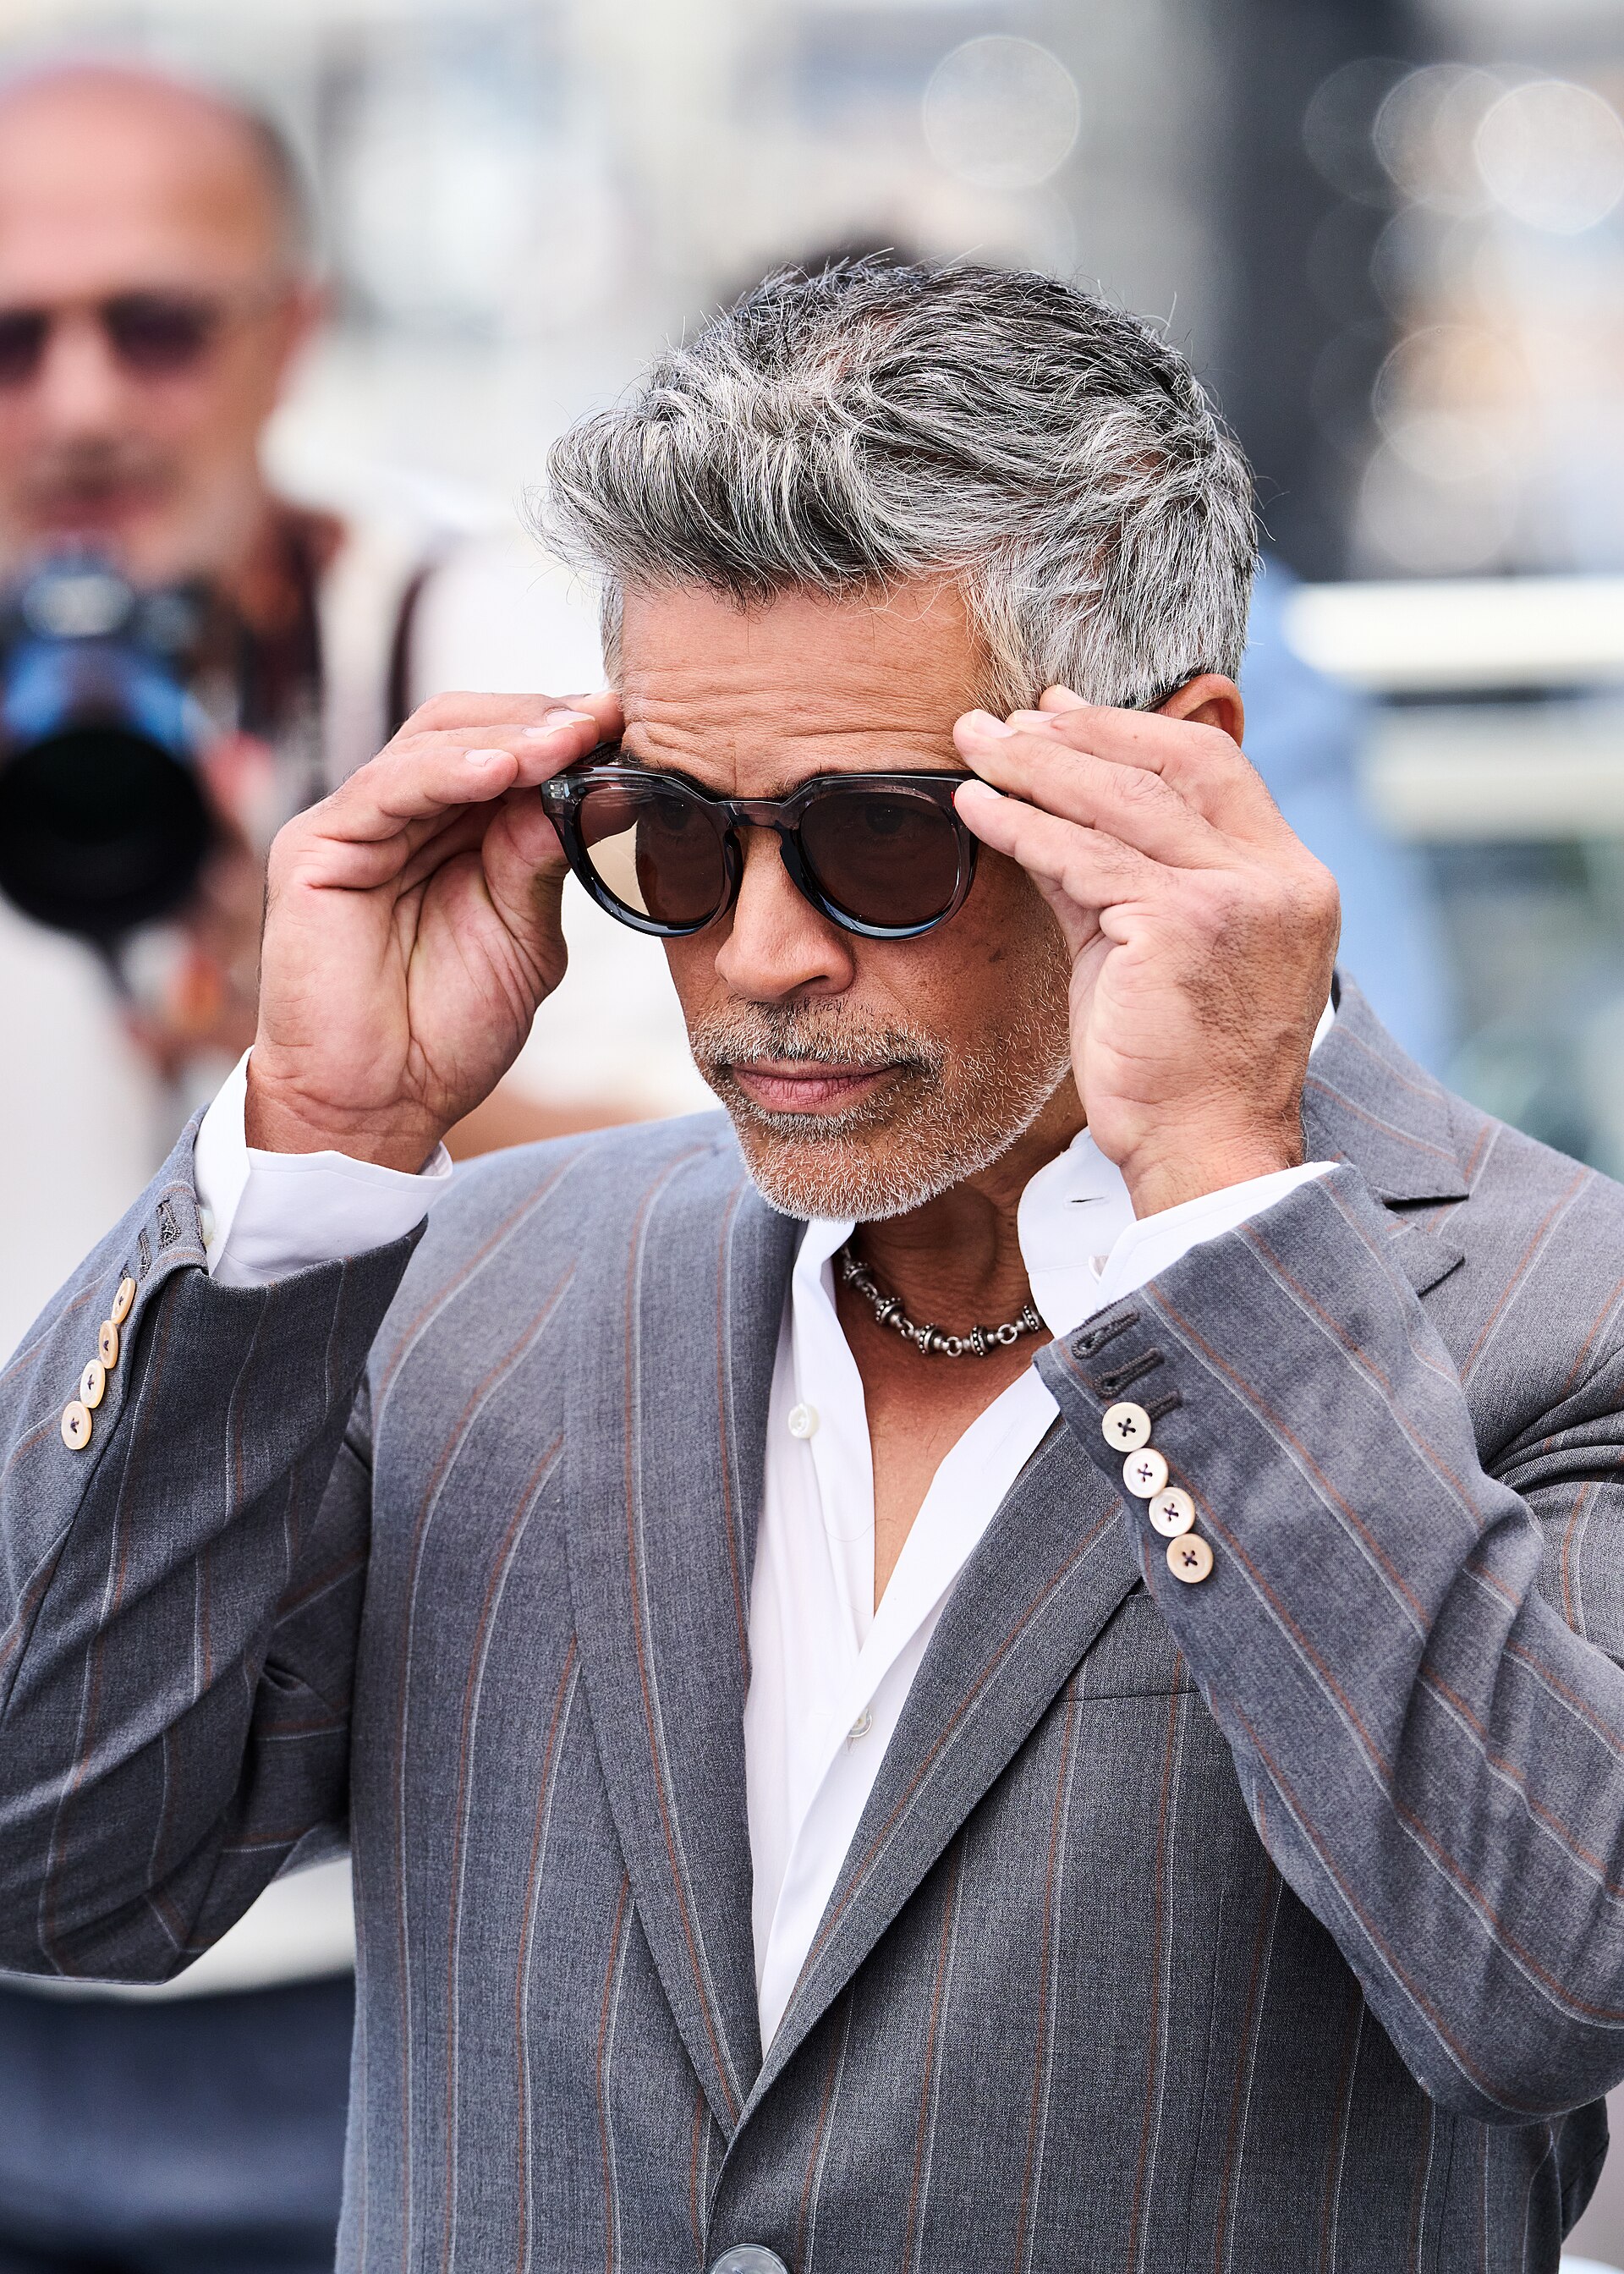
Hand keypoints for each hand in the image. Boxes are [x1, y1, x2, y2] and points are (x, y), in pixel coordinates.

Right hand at [247, 690, 619, 1169]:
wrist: (377, 1105)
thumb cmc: (445, 1032)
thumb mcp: (523, 934)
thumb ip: (547, 859)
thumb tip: (608, 787)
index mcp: (451, 833)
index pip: (506, 750)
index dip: (566, 733)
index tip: (633, 726)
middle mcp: (401, 816)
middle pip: (468, 727)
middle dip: (543, 720)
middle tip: (608, 719)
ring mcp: (356, 826)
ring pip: (432, 744)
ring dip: (509, 736)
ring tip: (571, 739)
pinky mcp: (315, 847)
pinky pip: (388, 789)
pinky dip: (449, 770)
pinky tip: (504, 769)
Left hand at [952, 682, 1338, 1218]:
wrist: (1204, 1152)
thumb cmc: (1177, 1068)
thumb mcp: (1156, 951)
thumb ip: (1121, 877)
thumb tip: (1048, 807)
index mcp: (1291, 877)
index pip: (1212, 767)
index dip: (1131, 731)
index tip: (1061, 711)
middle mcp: (1278, 877)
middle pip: (1168, 766)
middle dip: (1077, 733)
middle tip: (1003, 719)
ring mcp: (1237, 897)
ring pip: (1119, 802)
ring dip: (1036, 766)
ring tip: (975, 745)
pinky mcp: (1182, 926)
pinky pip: (1081, 858)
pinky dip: (1020, 827)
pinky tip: (975, 809)